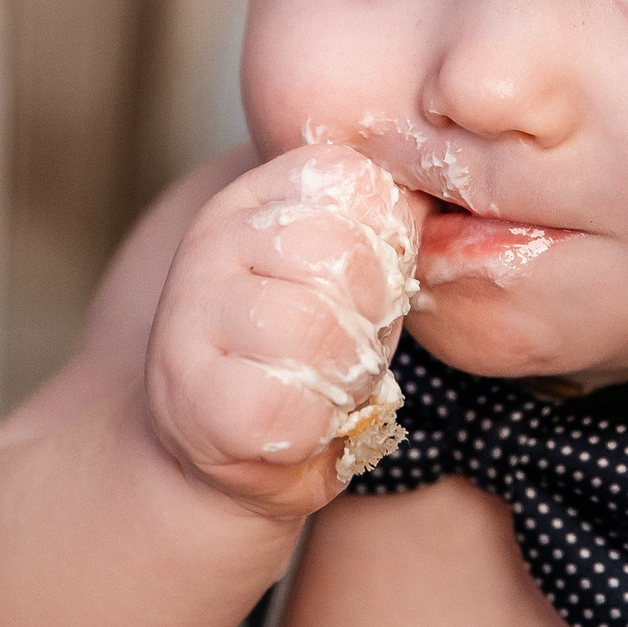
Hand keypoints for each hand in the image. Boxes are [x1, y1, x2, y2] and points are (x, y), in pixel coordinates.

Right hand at [143, 144, 422, 517]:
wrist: (226, 442)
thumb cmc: (309, 351)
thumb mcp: (354, 275)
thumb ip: (386, 235)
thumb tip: (438, 203)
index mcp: (266, 193)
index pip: (357, 184)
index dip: (389, 249)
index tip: (370, 292)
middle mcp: (218, 233)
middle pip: (337, 251)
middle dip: (369, 317)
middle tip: (351, 351)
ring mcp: (191, 308)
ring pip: (311, 326)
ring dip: (342, 375)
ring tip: (325, 387)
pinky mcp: (189, 390)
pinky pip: (280, 403)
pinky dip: (310, 426)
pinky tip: (297, 424)